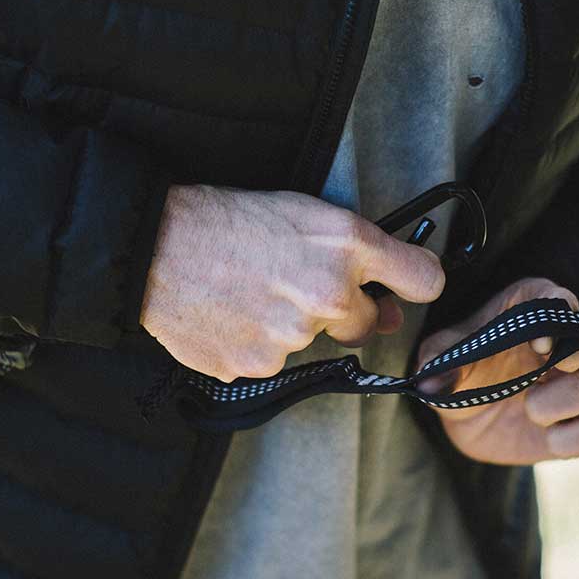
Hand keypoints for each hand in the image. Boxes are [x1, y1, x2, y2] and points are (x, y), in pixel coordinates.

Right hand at [139, 185, 444, 381]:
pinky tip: (233, 314)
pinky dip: (257, 342)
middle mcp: (329, 294)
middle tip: (297, 283)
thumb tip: (389, 305)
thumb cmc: (228, 220)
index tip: (406, 287)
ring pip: (314, 342)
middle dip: (343, 309)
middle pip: (368, 323)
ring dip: (294, 324)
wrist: (153, 247)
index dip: (416, 283)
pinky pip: (273, 362)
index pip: (424, 279)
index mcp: (347, 246)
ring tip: (251, 291)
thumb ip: (357, 255)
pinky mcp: (258, 366)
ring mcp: (294, 336)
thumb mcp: (303, 212)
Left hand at [415, 278, 578, 464]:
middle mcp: (560, 346)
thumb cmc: (457, 369)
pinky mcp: (571, 427)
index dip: (558, 316)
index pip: (557, 298)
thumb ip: (438, 363)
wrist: (461, 416)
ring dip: (564, 400)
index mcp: (529, 312)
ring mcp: (570, 387)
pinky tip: (546, 436)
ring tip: (530, 407)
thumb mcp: (437, 359)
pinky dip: (573, 438)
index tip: (538, 342)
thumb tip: (434, 383)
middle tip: (559, 364)